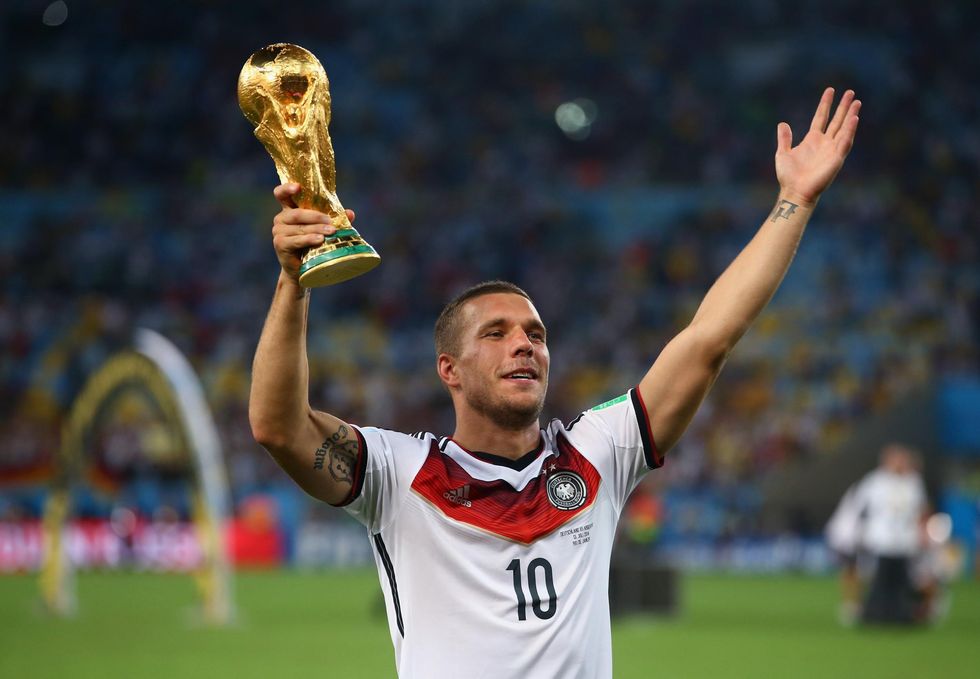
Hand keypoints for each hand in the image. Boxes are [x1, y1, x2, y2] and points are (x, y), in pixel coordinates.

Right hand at [272, 183, 355, 281]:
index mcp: (289, 210)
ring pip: (299, 227)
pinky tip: (320, 240)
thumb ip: (335, 219)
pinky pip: (296, 240)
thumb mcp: (324, 228)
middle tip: (331, 222)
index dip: (287, 188)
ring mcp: (278, 232)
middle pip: (297, 213)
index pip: (281, 194)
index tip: (298, 186)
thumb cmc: (313, 245)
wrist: (304, 269)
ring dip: (317, 229)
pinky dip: (309, 239)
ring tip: (332, 232)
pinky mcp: (280, 244)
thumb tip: (350, 213)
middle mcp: (281, 219)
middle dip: (316, 216)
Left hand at [775, 88, 860, 205]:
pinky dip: (850, 131)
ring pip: (844, 129)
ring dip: (850, 115)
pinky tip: (854, 119)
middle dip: (843, 107)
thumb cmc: (789, 176)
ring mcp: (832, 150)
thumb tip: (782, 124)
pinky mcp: (836, 158)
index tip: (831, 90)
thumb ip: (784, 139)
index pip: (821, 117)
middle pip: (836, 120)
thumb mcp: (783, 153)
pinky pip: (845, 142)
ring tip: (856, 102)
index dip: (825, 104)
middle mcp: (825, 143)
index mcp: (813, 140)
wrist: (794, 191)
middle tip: (851, 92)